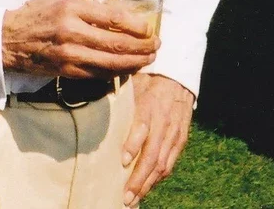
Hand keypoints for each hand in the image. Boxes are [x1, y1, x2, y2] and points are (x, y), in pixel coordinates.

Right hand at [1, 0, 157, 79]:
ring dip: (135, 63)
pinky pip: (99, 75)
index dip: (137, 26)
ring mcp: (70, 55)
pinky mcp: (67, 71)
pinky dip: (118, 72)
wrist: (8, 40)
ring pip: (111, 64)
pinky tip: (129, 68)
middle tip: (156, 46)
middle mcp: (72, 32)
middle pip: (117, 44)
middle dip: (142, 47)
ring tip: (149, 59)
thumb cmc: (37, 12)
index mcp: (72, 9)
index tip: (150, 28)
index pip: (114, 19)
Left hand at [122, 73, 194, 205]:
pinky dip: (158, 179)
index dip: (133, 145)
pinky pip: (170, 164)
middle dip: (138, 178)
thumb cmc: (147, 81)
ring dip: (147, 184)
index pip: (141, 127)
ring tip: (134, 199)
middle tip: (125, 196)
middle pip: (152, 154)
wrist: (178, 77)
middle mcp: (163, 122)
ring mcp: (174, 133)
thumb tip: (92, 104)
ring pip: (162, 164)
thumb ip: (117, 97)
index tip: (122, 160)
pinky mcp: (181, 140)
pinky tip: (147, 188)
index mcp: (149, 105)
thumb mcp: (132, 83)